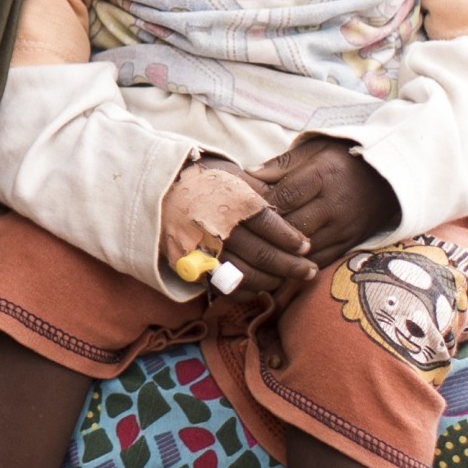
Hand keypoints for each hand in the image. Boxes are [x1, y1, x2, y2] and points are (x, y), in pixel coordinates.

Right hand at [161, 161, 316, 297]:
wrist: (157, 192)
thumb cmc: (204, 182)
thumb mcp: (233, 177)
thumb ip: (262, 194)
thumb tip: (291, 214)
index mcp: (230, 201)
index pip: (270, 224)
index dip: (292, 238)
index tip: (306, 246)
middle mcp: (217, 227)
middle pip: (263, 254)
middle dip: (291, 265)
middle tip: (310, 270)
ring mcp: (204, 251)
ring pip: (247, 275)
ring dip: (273, 281)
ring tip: (290, 279)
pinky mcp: (192, 268)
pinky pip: (225, 287)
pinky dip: (248, 290)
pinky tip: (263, 287)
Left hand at [252, 137, 399, 272]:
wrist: (387, 179)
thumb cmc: (342, 160)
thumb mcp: (315, 149)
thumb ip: (281, 163)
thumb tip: (247, 175)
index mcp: (324, 176)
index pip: (286, 195)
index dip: (261, 203)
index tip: (241, 208)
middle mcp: (335, 205)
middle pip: (292, 226)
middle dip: (266, 232)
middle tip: (242, 235)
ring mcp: (343, 229)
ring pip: (303, 250)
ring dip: (278, 254)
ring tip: (253, 255)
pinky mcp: (348, 245)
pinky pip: (318, 262)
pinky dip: (297, 266)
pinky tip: (276, 267)